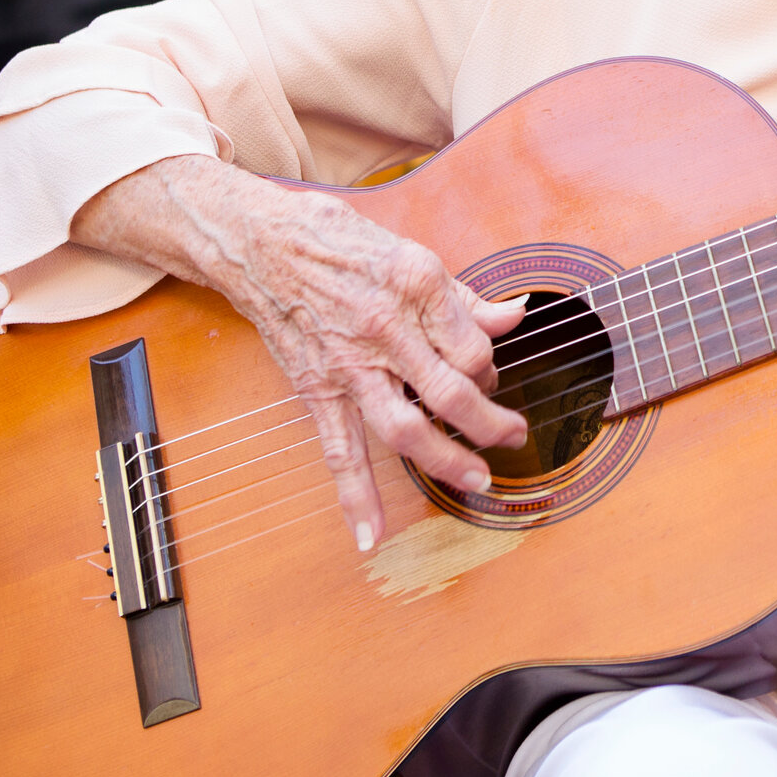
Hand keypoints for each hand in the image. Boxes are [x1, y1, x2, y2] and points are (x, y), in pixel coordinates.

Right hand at [73, 156, 529, 549]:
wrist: (262, 244)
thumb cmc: (340, 242)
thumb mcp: (414, 253)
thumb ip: (464, 298)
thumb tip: (514, 318)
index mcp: (416, 284)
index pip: (473, 344)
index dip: (491, 365)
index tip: (491, 373)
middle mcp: (385, 327)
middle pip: (449, 391)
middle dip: (489, 422)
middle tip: (514, 436)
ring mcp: (349, 364)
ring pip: (405, 426)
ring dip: (445, 460)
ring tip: (477, 479)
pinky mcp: (317, 389)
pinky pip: (338, 450)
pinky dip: (354, 495)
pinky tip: (370, 534)